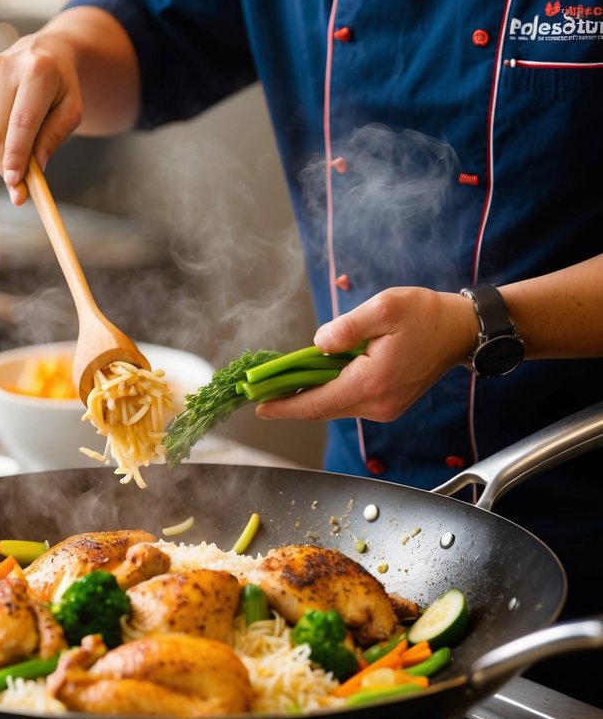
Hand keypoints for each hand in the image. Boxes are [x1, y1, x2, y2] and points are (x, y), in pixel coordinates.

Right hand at [0, 29, 82, 204]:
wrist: (43, 54)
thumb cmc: (60, 87)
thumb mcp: (72, 110)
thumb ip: (54, 137)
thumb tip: (34, 167)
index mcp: (38, 70)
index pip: (22, 120)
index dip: (17, 154)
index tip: (15, 182)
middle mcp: (4, 68)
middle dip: (7, 166)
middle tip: (20, 191)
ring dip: (2, 154)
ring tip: (23, 147)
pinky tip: (9, 125)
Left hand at [255, 287, 477, 423]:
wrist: (460, 330)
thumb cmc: (425, 315)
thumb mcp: (384, 309)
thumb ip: (348, 327)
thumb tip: (318, 343)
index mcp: (371, 383)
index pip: (317, 403)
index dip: (285, 406)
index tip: (259, 406)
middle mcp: (377, 404)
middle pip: (323, 409)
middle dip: (290, 402)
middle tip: (261, 392)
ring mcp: (385, 407)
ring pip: (336, 406)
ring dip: (310, 397)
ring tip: (282, 384)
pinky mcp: (389, 403)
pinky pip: (350, 401)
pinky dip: (329, 393)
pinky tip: (315, 379)